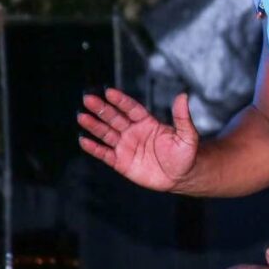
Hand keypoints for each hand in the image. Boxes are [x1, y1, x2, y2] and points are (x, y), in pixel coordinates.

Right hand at [77, 88, 198, 190]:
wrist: (181, 176)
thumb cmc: (186, 154)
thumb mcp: (187, 135)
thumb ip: (182, 117)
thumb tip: (183, 96)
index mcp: (147, 123)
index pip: (131, 108)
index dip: (120, 101)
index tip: (109, 92)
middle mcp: (133, 132)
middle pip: (114, 118)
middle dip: (101, 109)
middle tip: (88, 99)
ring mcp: (126, 146)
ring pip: (106, 134)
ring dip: (94, 126)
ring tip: (82, 116)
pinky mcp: (121, 162)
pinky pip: (105, 154)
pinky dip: (94, 148)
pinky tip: (83, 140)